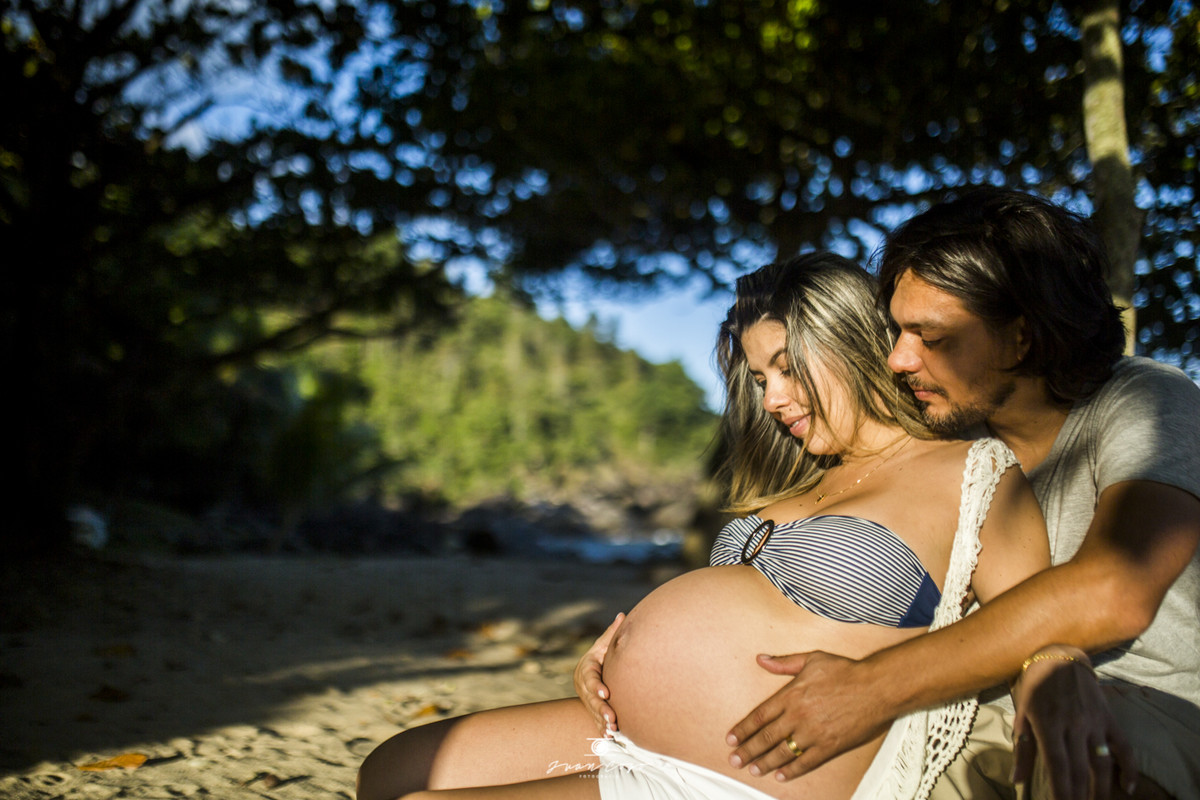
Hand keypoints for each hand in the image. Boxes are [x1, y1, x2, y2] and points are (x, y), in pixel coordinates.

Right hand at [573, 612, 623, 734]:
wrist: (591, 670)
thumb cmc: (600, 654)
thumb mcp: (603, 645)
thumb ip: (611, 633)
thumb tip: (622, 615)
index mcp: (586, 668)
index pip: (590, 678)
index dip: (596, 686)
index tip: (605, 693)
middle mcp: (584, 685)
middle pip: (590, 699)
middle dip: (601, 709)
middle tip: (612, 718)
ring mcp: (586, 698)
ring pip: (593, 711)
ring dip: (602, 721)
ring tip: (613, 729)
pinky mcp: (592, 708)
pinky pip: (595, 720)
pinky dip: (601, 728)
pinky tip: (610, 736)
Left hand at [727, 651, 892, 780]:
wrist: (876, 687)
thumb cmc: (846, 671)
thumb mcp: (812, 659)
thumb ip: (784, 662)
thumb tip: (762, 659)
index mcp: (791, 695)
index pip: (759, 716)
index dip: (743, 729)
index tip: (731, 738)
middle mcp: (798, 716)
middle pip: (766, 737)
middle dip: (748, 750)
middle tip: (734, 760)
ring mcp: (813, 733)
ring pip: (783, 752)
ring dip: (765, 763)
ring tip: (752, 769)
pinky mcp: (829, 746)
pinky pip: (806, 762)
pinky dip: (792, 771)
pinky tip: (780, 775)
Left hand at [1011, 648, 1137, 799]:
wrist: (1059, 655)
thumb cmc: (1034, 685)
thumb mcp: (1022, 712)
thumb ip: (1022, 748)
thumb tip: (1017, 779)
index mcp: (1048, 724)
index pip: (1058, 766)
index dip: (1061, 791)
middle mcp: (1074, 725)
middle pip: (1080, 770)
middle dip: (1079, 795)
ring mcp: (1095, 722)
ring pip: (1102, 763)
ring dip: (1101, 789)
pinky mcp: (1109, 718)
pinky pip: (1124, 746)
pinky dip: (1129, 768)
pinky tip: (1127, 788)